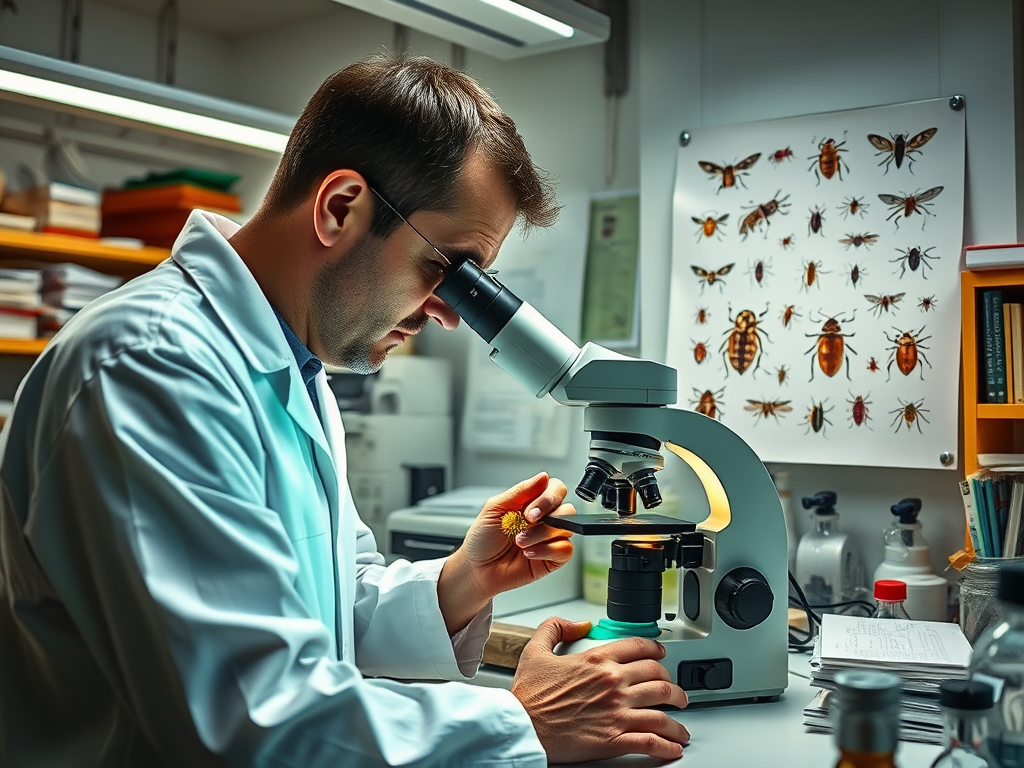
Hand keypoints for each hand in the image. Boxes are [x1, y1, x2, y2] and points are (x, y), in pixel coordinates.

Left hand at [437, 473, 574, 634]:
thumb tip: (542, 476)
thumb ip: (520, 491)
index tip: (529, 509)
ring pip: (566, 528)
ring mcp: (549, 539)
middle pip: (566, 507)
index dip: (548, 496)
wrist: (477, 570)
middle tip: (527, 521)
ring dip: (541, 534)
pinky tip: (529, 553)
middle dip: (547, 512)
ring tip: (520, 542)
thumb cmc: (482, 540)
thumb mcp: (494, 509)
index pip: (554, 489)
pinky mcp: (552, 558)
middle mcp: (543, 519)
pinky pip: (565, 550)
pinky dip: (547, 550)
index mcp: (531, 503)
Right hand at [511, 618, 689, 763]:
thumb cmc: (528, 695)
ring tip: (680, 722)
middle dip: (672, 684)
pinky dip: (667, 745)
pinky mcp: (614, 739)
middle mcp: (612, 683)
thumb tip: (578, 623)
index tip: (661, 654)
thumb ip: (555, 628)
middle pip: (657, 677)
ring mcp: (616, 711)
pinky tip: (672, 747)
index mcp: (596, 660)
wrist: (521, 726)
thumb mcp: (535, 650)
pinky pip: (651, 741)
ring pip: (661, 708)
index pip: (639, 647)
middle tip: (674, 691)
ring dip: (677, 717)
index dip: (656, 649)